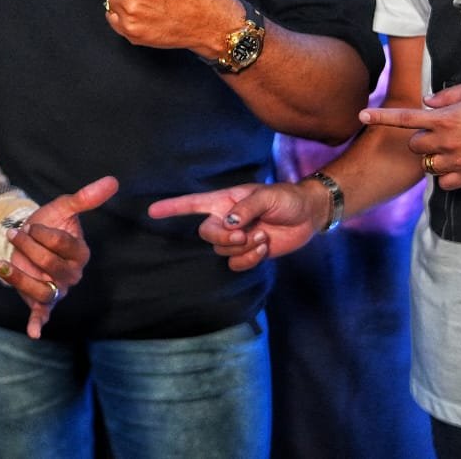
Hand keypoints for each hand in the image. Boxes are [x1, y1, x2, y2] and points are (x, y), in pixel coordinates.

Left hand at [0, 175, 117, 338]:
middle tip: (15, 235)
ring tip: (1, 265)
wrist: (28, 237)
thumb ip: (86, 198)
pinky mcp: (42, 301)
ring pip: (41, 290)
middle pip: (49, 265)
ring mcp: (57, 290)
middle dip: (28, 248)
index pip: (62, 245)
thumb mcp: (64, 208)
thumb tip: (112, 181)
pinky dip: (38, 323)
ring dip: (19, 278)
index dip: (43, 234)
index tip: (29, 225)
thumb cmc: (49, 222)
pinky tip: (33, 332)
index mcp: (80, 253)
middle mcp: (72, 275)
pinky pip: (43, 314)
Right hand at [149, 181, 324, 271]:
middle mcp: (226, 219)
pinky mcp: (249, 253)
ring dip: (244, 247)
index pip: (192, 204)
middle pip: (206, 234)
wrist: (308, 215)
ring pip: (223, 251)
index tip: (152, 211)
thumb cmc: (286, 198)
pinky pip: (237, 264)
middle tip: (245, 233)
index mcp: (225, 201)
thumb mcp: (267, 196)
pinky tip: (264, 247)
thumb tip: (228, 223)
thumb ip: (245, 208)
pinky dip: (250, 259)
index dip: (171, 207)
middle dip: (224, 237)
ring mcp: (237, 237)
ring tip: (263, 235)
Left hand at [361, 80, 460, 188]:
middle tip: (441, 133)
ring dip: (434, 157)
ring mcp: (457, 161)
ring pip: (427, 165)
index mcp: (445, 118)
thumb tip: (427, 102)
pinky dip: (447, 175)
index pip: (404, 117)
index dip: (380, 116)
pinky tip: (460, 164)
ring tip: (455, 148)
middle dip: (420, 139)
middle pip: (414, 145)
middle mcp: (447, 141)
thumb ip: (446, 95)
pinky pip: (444, 182)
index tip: (361, 115)